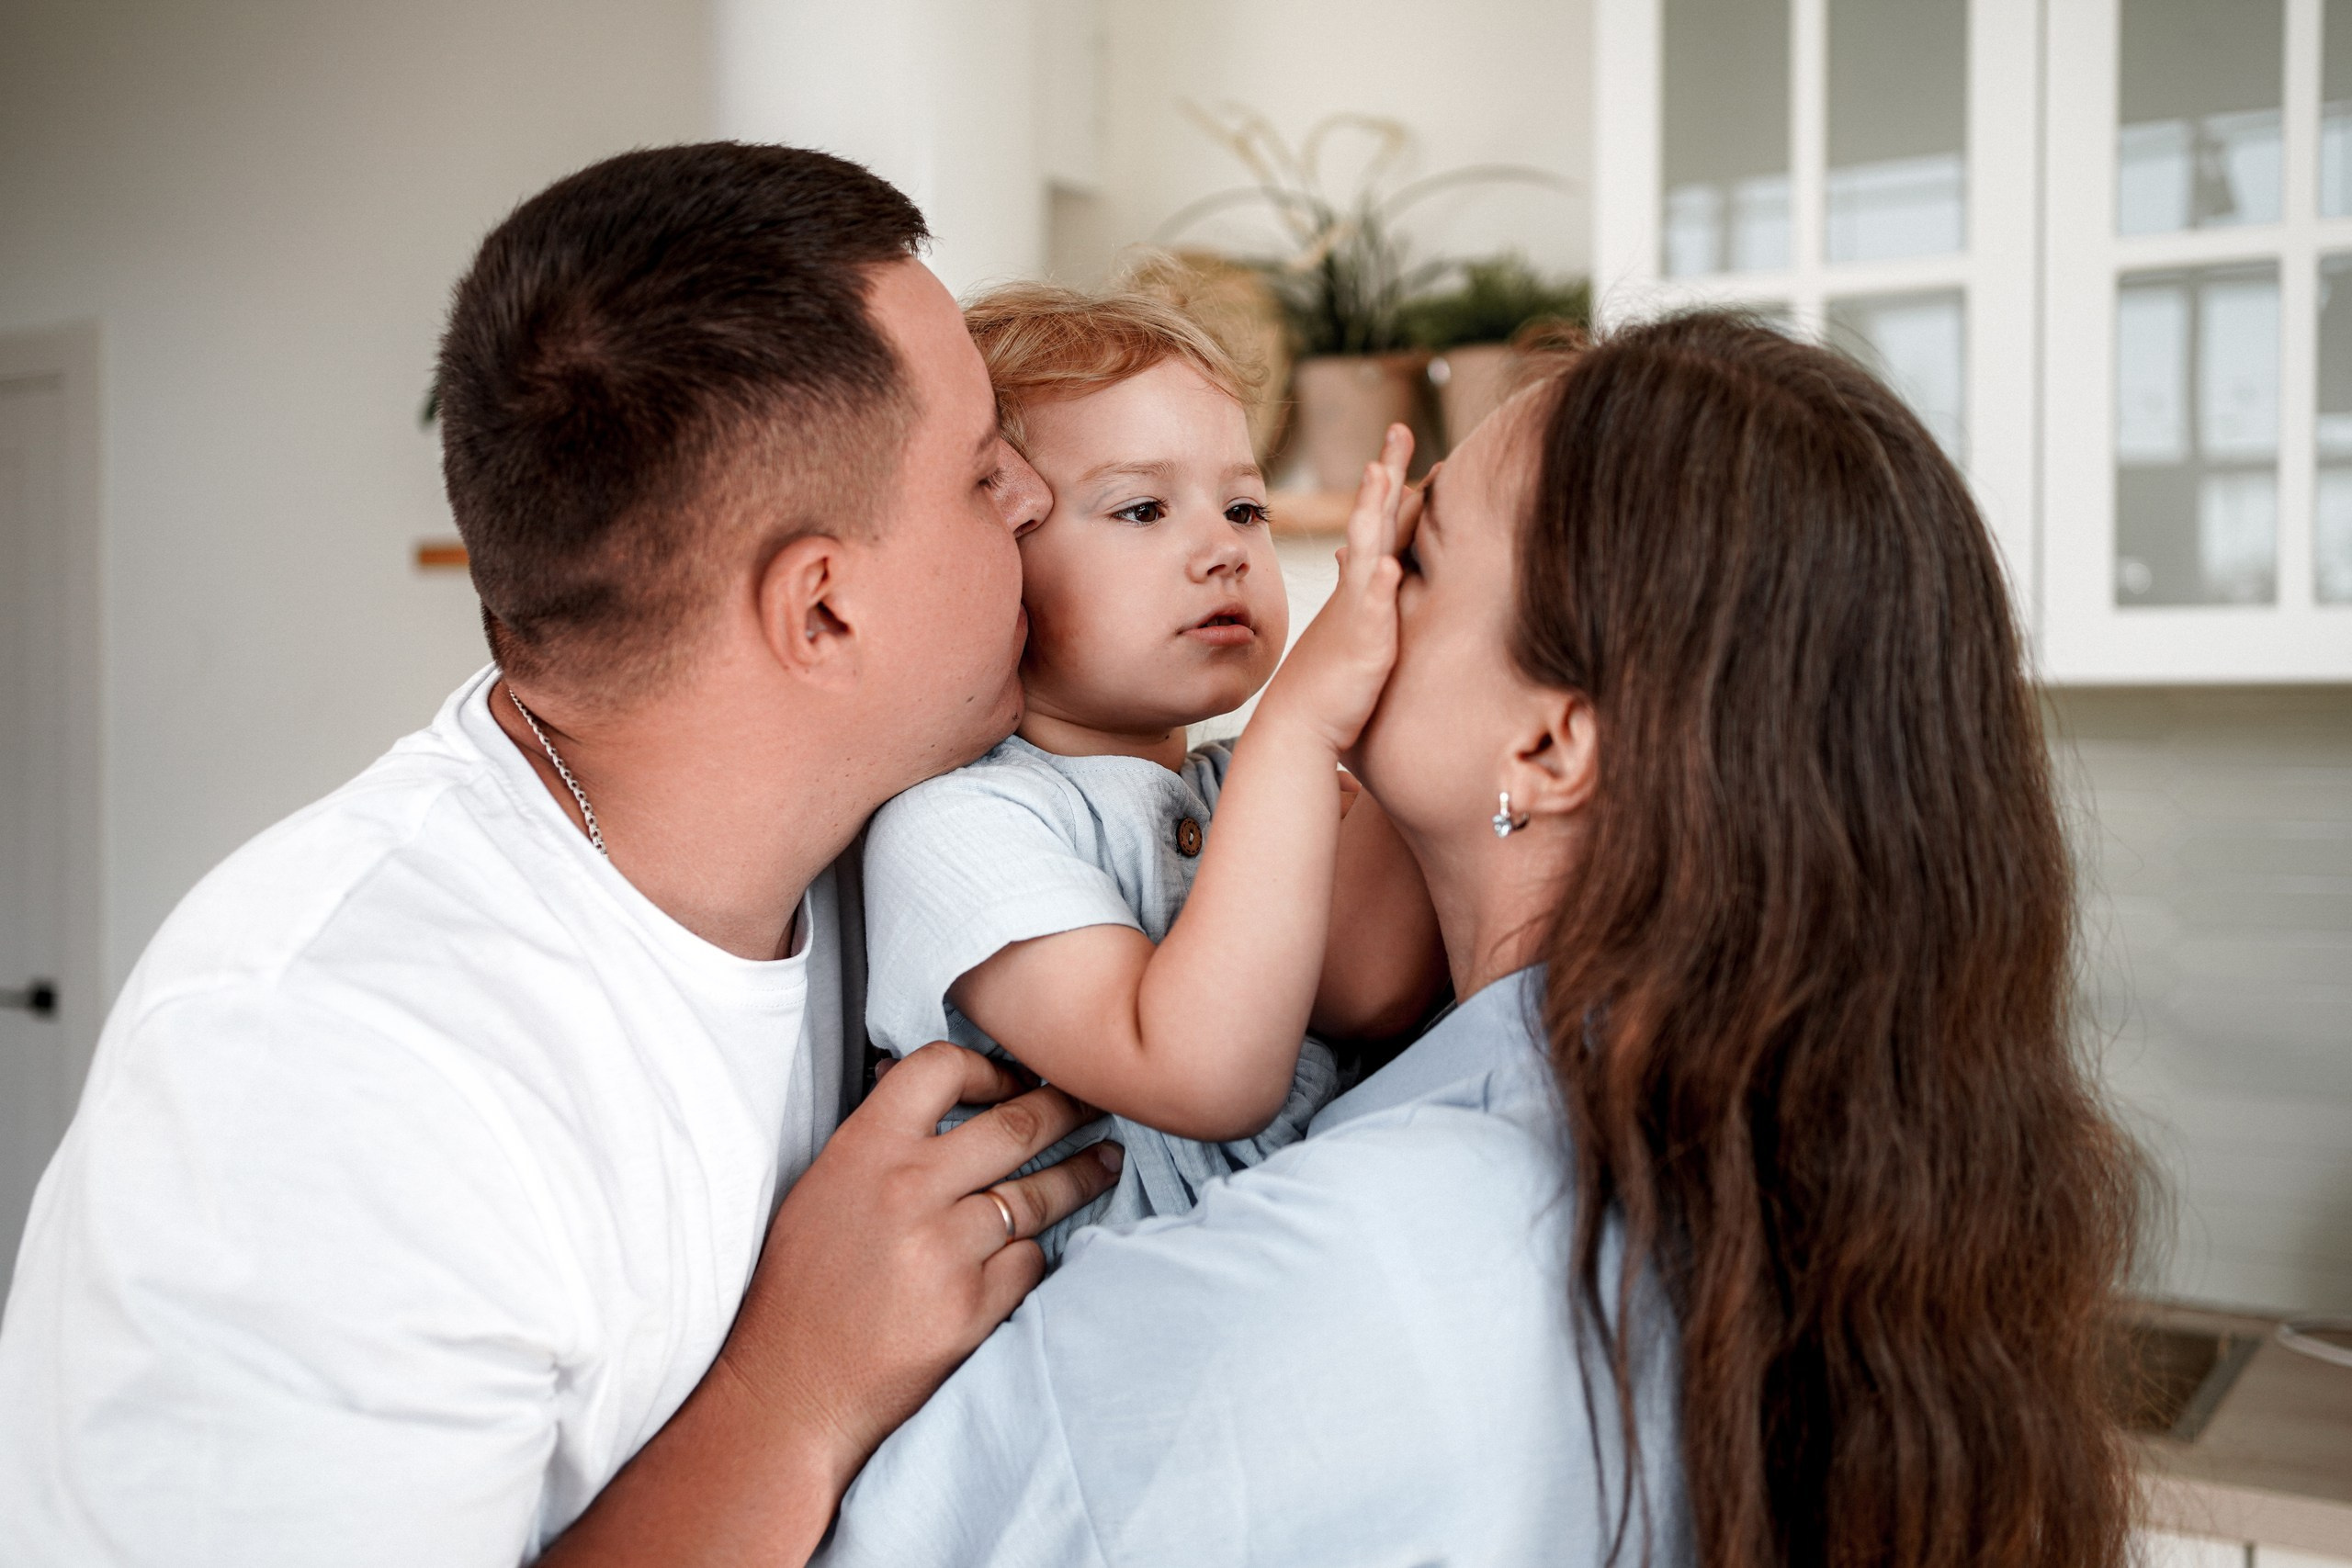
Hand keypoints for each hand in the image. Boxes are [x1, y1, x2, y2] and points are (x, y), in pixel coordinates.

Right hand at [540, 1044, 1118, 1565]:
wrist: (790, 1390)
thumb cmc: (801, 1290)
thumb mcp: (823, 1190)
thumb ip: (883, 1142)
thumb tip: (945, 1097)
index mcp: (863, 1150)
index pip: (942, 1068)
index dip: (991, 1067)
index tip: (1017, 1080)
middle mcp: (908, 1190)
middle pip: (1017, 1125)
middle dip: (1069, 1109)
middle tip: (1094, 1104)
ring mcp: (945, 1250)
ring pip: (1038, 1195)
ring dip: (1082, 1174)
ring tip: (1105, 1161)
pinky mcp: (972, 1307)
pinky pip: (1028, 1261)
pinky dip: (1032, 1254)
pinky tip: (1035, 1250)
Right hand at [1255, 424, 1413, 752]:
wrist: (1297, 726)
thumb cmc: (1328, 684)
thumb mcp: (1353, 629)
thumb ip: (1366, 592)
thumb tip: (1378, 563)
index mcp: (1361, 585)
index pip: (1382, 524)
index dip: (1394, 485)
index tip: (1405, 446)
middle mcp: (1358, 590)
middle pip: (1374, 519)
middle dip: (1386, 473)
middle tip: (1399, 428)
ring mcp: (1358, 614)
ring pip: (1368, 552)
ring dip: (1374, 512)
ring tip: (1382, 473)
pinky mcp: (1362, 646)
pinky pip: (1371, 612)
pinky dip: (1378, 588)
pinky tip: (1389, 565)